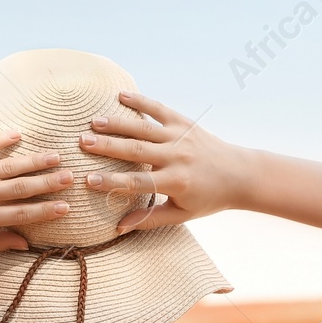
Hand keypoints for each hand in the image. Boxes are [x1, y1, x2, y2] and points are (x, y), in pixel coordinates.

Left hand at [0, 130, 72, 250]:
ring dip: (34, 161)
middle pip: (20, 188)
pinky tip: (19, 135)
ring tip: (56, 156)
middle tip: (71, 178)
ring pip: (8, 166)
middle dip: (48, 183)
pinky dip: (2, 139)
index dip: (45, 211)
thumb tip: (24, 244)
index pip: (20, 214)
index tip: (66, 207)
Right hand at [77, 93, 248, 231]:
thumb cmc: (208, 198)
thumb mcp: (182, 214)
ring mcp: (181, 137)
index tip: (88, 180)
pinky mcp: (184, 122)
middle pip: (136, 151)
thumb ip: (150, 219)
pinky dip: (140, 101)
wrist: (239, 175)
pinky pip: (159, 109)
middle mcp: (177, 157)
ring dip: (117, 123)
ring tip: (93, 122)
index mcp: (176, 182)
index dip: (112, 182)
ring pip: (143, 128)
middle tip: (82, 143)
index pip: (138, 183)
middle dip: (107, 147)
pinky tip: (119, 95)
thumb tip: (119, 227)